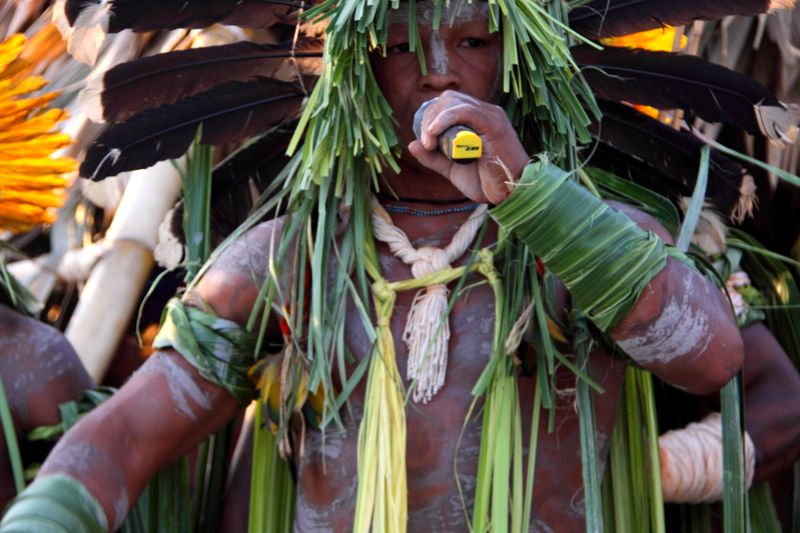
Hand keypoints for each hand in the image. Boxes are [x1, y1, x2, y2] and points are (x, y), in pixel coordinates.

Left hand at [408, 91, 528, 203]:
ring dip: (434, 121)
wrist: (510, 194)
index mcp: (478, 118)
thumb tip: (411, 144)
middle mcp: (485, 112)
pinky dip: (445, 120)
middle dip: (429, 118)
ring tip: (429, 143)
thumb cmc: (487, 182)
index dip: (430, 117)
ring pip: (453, 102)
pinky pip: (464, 111)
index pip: (448, 103)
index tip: (424, 141)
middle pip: (448, 99)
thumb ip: (433, 157)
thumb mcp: (453, 169)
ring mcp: (490, 116)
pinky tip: (434, 134)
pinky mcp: (493, 124)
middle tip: (426, 142)